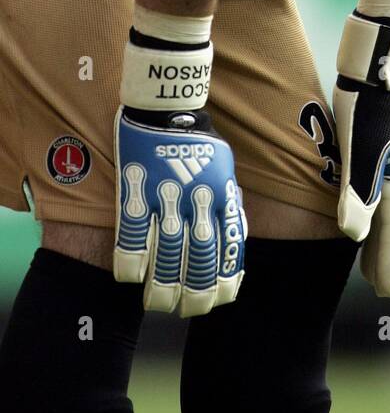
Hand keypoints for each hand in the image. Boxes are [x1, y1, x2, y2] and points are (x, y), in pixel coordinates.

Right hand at [113, 12, 246, 315]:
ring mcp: (165, 194)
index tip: (219, 301)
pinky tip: (129, 280)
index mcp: (222, 193)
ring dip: (163, 285)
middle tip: (188, 310)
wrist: (166, 102)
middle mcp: (198, 197)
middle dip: (194, 291)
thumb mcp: (224, 168)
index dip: (223, 279)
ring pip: (167, 252)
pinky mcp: (138, 187)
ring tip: (159, 304)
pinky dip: (130, 260)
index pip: (227, 247)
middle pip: (198, 257)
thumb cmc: (197, 140)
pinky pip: (132, 232)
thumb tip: (237, 242)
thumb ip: (230, 204)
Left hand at [333, 11, 389, 296]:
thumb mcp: (358, 149)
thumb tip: (351, 235)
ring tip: (373, 260)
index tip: (388, 291)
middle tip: (387, 286)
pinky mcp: (382, 146)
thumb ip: (356, 192)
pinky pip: (384, 191)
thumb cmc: (365, 106)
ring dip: (385, 237)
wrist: (375, 62)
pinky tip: (366, 211)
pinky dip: (379, 213)